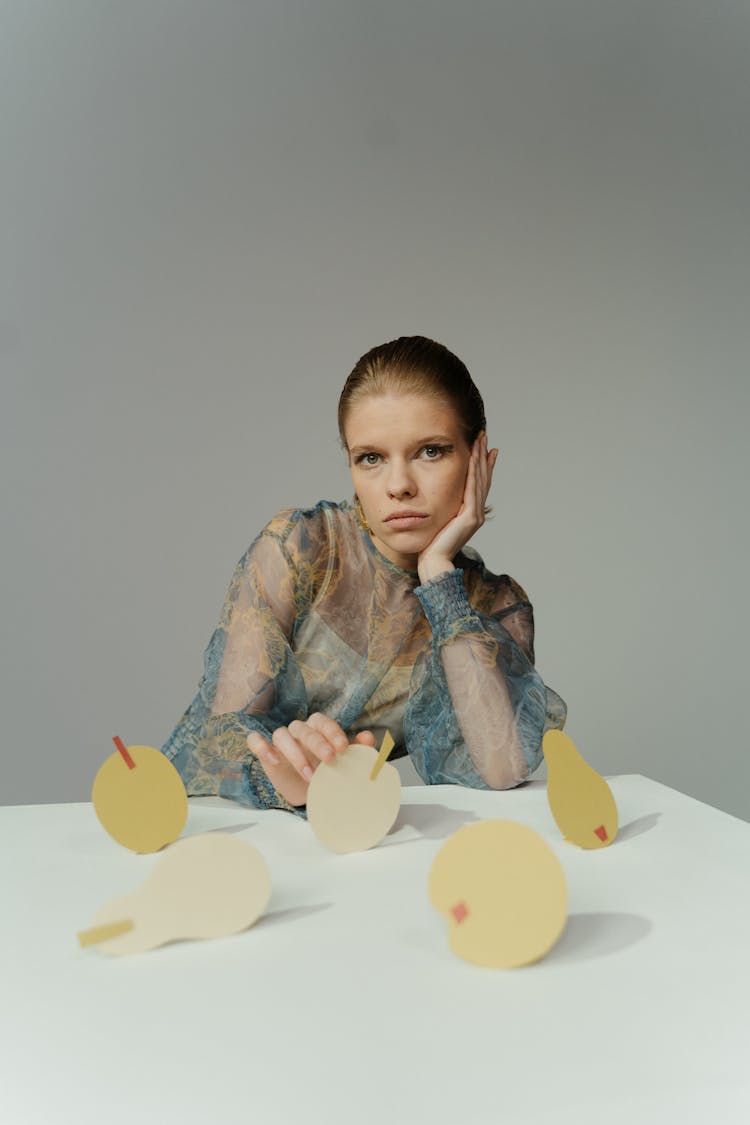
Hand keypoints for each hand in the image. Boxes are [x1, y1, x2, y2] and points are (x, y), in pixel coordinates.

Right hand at [247, 713, 376, 806]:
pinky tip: (274, 761)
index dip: (332, 732)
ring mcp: (280, 741)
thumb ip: (357, 748)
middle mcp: (297, 731)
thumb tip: (368, 737)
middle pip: (304, 728)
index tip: (343, 748)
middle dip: (317, 743)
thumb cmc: (326, 770)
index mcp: (316, 728)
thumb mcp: (343, 761)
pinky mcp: (264, 752)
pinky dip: (262, 747)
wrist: (306, 791)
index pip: (322, 721)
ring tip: (310, 775)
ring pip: (281, 734)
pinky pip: (256, 741)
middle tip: (330, 760)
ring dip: (295, 754)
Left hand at [417, 432, 497, 582]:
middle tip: (484, 436)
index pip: (479, 484)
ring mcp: (475, 514)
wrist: (433, 562)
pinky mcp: (470, 516)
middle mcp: (476, 513)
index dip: (482, 465)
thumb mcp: (438, 521)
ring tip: (481, 440)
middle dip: (483, 455)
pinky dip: (474, 472)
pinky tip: (473, 458)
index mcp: (470, 514)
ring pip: (480, 480)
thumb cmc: (431, 545)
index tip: (484, 448)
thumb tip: (435, 498)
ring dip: (480, 458)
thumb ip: (442, 509)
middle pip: (483, 478)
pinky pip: (473, 489)